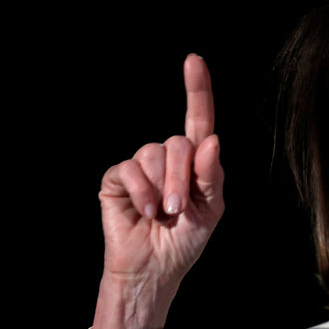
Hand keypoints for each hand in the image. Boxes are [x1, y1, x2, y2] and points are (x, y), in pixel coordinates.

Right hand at [99, 54, 223, 285]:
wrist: (156, 268)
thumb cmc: (185, 240)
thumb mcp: (210, 209)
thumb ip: (212, 175)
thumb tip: (211, 140)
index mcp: (195, 162)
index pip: (198, 120)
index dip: (197, 89)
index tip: (194, 60)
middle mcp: (168, 158)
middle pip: (178, 143)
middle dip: (182, 177)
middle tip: (180, 208)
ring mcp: (141, 167)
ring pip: (153, 153)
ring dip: (163, 186)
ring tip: (164, 213)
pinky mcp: (117, 178)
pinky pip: (129, 169)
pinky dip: (142, 191)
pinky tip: (146, 211)